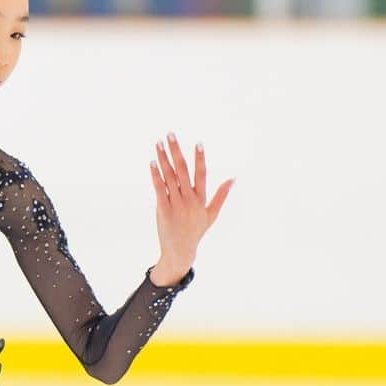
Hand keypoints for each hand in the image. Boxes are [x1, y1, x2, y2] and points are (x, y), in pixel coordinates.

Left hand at [150, 133, 232, 263]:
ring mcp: (176, 204)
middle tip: (170, 134)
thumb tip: (233, 179)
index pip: (202, 174)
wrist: (180, 251)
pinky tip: (152, 163)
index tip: (199, 142)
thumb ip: (221, 195)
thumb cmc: (196, 232)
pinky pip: (159, 189)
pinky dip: (156, 175)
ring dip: (163, 158)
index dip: (200, 158)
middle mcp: (189, 199)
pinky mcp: (163, 210)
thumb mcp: (211, 214)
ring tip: (158, 143)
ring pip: (169, 177)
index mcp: (201, 199)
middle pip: (183, 170)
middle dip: (176, 151)